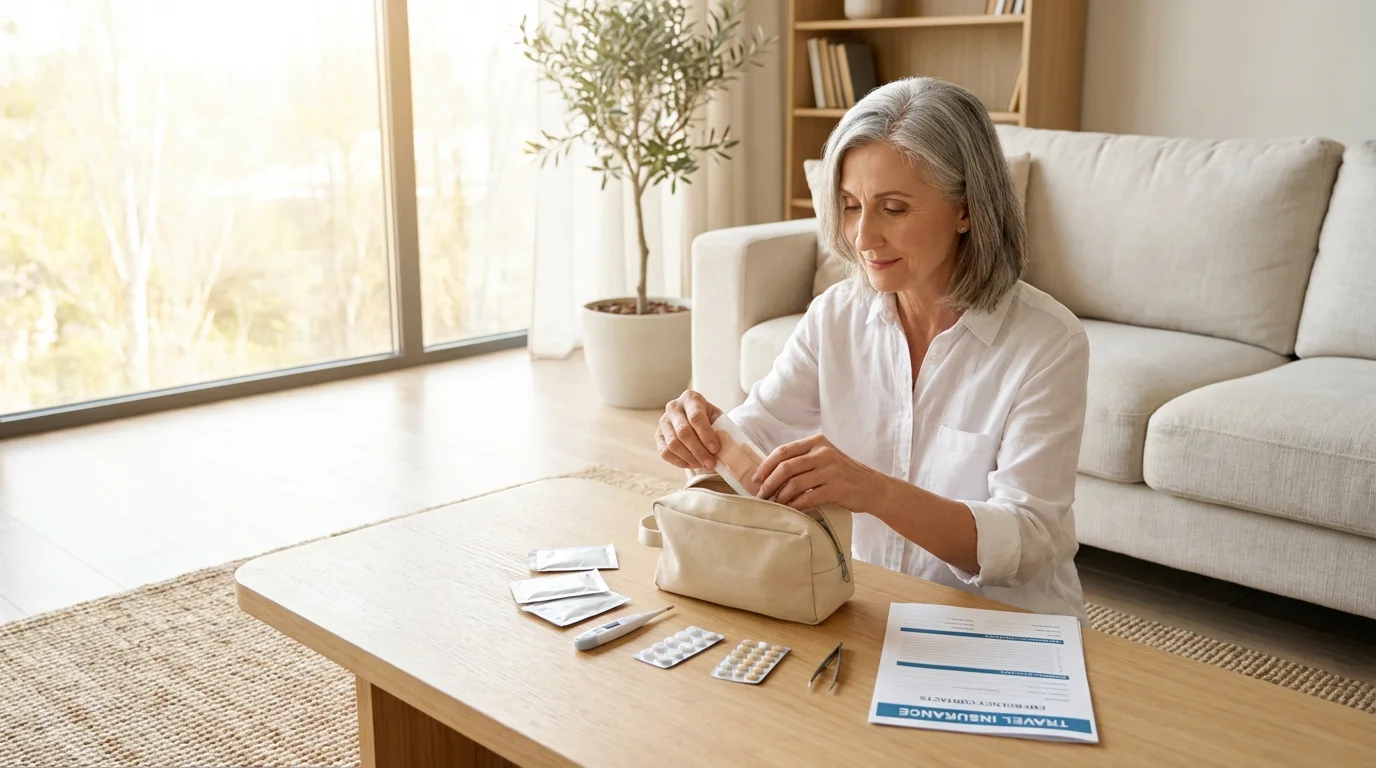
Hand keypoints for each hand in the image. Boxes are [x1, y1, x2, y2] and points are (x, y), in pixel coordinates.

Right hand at [656, 390, 722, 469]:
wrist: (695, 419)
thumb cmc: (709, 419)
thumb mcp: (717, 418)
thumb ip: (721, 429)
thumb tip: (726, 448)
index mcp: (690, 398)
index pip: (696, 417)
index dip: (706, 435)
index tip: (715, 449)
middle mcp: (673, 407)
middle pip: (683, 432)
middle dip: (698, 450)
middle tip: (710, 462)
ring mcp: (663, 421)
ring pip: (673, 444)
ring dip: (689, 458)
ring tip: (702, 464)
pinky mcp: (658, 435)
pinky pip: (665, 452)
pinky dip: (679, 462)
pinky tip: (692, 464)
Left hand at [754, 434, 884, 510]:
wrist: (873, 488)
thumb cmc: (844, 475)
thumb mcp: (826, 459)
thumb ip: (803, 460)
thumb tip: (771, 473)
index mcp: (817, 442)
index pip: (784, 451)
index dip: (766, 465)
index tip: (756, 479)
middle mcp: (823, 453)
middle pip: (786, 467)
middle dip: (769, 483)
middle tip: (761, 495)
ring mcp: (830, 470)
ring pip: (794, 483)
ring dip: (780, 496)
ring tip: (774, 503)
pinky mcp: (836, 488)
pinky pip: (807, 498)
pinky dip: (794, 505)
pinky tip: (789, 510)